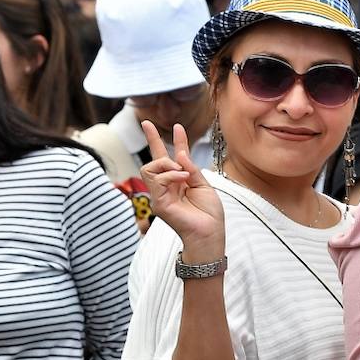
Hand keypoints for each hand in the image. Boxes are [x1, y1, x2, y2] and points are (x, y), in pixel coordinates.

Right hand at [141, 122, 224, 256]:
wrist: (210, 234)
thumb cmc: (209, 215)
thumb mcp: (204, 186)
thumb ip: (192, 169)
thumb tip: (180, 154)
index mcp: (179, 182)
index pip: (171, 158)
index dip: (174, 141)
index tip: (177, 125)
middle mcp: (167, 187)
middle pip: (152, 160)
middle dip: (152, 140)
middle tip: (158, 130)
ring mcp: (160, 195)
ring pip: (149, 168)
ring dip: (166, 164)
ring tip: (182, 172)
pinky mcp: (158, 203)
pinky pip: (157, 180)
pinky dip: (171, 175)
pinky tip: (183, 178)